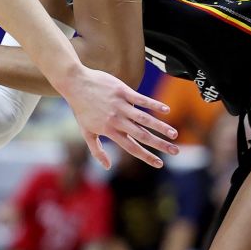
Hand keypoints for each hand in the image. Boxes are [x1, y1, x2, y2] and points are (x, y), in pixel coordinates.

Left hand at [58, 66, 177, 168]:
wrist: (75, 83)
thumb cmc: (80, 108)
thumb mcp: (85, 131)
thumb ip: (97, 150)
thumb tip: (108, 166)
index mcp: (109, 130)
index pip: (131, 147)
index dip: (146, 156)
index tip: (160, 164)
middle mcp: (117, 120)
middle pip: (141, 135)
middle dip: (159, 144)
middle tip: (175, 151)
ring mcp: (120, 105)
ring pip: (144, 118)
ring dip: (160, 126)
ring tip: (174, 134)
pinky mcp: (123, 91)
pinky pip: (141, 99)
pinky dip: (154, 104)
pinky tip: (167, 109)